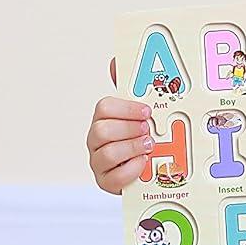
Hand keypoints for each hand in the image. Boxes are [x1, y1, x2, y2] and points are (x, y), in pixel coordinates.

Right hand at [86, 60, 152, 193]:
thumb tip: (116, 61)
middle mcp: (97, 140)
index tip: (147, 111)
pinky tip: (143, 164)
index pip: (104, 108)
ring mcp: (98, 163)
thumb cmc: (140, 137)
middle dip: (129, 129)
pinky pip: (113, 178)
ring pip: (106, 154)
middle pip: (101, 130)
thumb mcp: (138, 113)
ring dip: (132, 148)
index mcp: (103, 119)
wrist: (148, 169)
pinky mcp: (106, 183)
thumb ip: (129, 89)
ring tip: (148, 146)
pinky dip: (131, 170)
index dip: (126, 108)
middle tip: (148, 130)